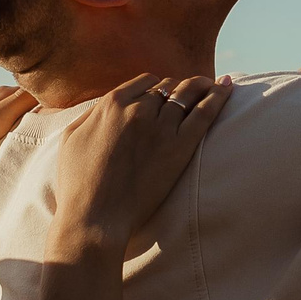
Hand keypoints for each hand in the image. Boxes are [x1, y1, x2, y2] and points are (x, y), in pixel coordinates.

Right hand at [50, 74, 234, 252]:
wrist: (96, 216)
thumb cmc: (78, 183)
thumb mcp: (72, 138)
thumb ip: (90, 115)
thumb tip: (103, 106)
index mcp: (112, 103)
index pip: (143, 82)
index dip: (155, 88)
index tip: (163, 95)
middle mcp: (139, 108)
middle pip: (167, 86)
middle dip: (179, 87)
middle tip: (191, 91)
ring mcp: (162, 126)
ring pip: (188, 92)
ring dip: (201, 84)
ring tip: (214, 84)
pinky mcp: (181, 146)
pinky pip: (205, 111)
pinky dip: (219, 95)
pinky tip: (228, 87)